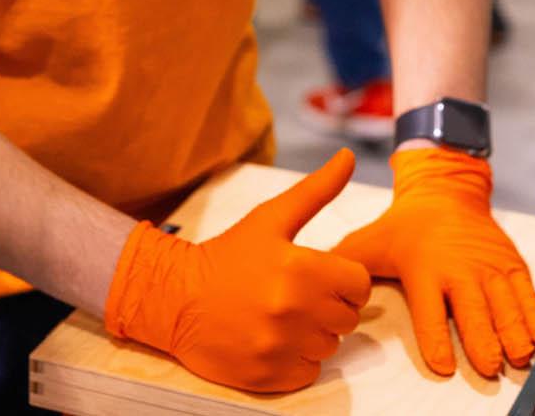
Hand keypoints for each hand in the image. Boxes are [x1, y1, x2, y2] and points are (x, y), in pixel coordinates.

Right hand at [105, 148, 370, 392]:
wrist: (176, 298)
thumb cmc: (227, 255)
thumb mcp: (268, 218)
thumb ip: (315, 190)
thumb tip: (348, 157)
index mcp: (299, 268)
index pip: (358, 283)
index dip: (341, 277)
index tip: (315, 273)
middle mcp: (294, 311)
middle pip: (348, 316)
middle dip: (327, 304)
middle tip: (292, 293)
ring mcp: (282, 347)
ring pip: (331, 346)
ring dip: (312, 332)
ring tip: (278, 315)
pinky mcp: (271, 376)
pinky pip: (309, 371)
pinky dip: (296, 358)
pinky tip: (270, 338)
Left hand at [331, 148, 534, 377]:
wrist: (444, 193)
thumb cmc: (404, 227)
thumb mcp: (371, 241)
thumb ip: (347, 264)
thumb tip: (313, 279)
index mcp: (423, 268)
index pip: (430, 309)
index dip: (437, 338)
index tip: (442, 363)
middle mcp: (459, 269)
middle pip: (473, 310)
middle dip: (482, 340)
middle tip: (489, 367)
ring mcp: (489, 267)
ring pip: (505, 305)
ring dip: (513, 333)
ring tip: (517, 357)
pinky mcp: (512, 265)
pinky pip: (528, 293)